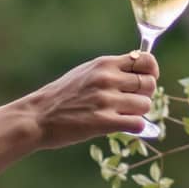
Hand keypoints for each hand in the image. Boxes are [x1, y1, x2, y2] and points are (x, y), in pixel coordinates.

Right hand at [24, 51, 158, 147]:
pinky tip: (123, 126)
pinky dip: (135, 127)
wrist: (37, 116)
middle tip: (132, 102)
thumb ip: (111, 70)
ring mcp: (105, 100)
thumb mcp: (86, 72)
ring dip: (138, 113)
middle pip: (149, 84)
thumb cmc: (62, 95)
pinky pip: (137, 124)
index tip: (145, 80)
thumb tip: (140, 71)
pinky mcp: (103, 122)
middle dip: (145, 95)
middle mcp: (107, 79)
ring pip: (145, 105)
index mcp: (104, 64)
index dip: (151, 71)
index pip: (146, 60)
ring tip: (123, 115)